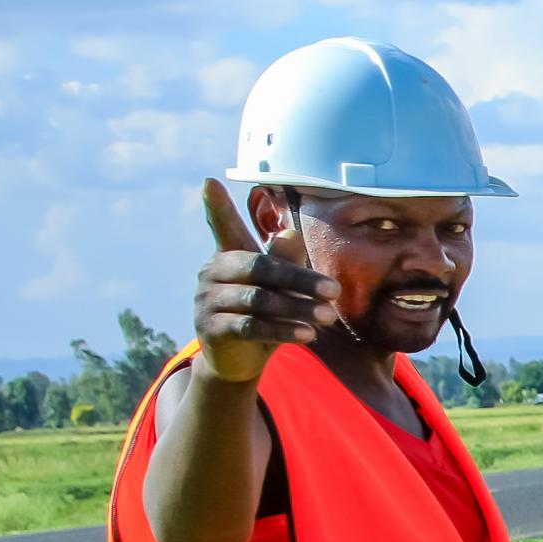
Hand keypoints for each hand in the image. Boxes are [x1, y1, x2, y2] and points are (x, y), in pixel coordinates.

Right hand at [191, 179, 326, 384]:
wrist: (239, 360)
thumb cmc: (264, 314)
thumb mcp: (277, 288)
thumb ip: (283, 262)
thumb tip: (291, 233)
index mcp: (228, 257)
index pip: (222, 227)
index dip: (216, 206)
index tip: (209, 181)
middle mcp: (211, 273)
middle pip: (260, 268)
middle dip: (300, 280)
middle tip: (335, 292)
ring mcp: (207, 301)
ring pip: (258, 301)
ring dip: (297, 308)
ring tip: (329, 317)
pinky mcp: (211, 329)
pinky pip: (250, 327)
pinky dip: (282, 330)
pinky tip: (308, 335)